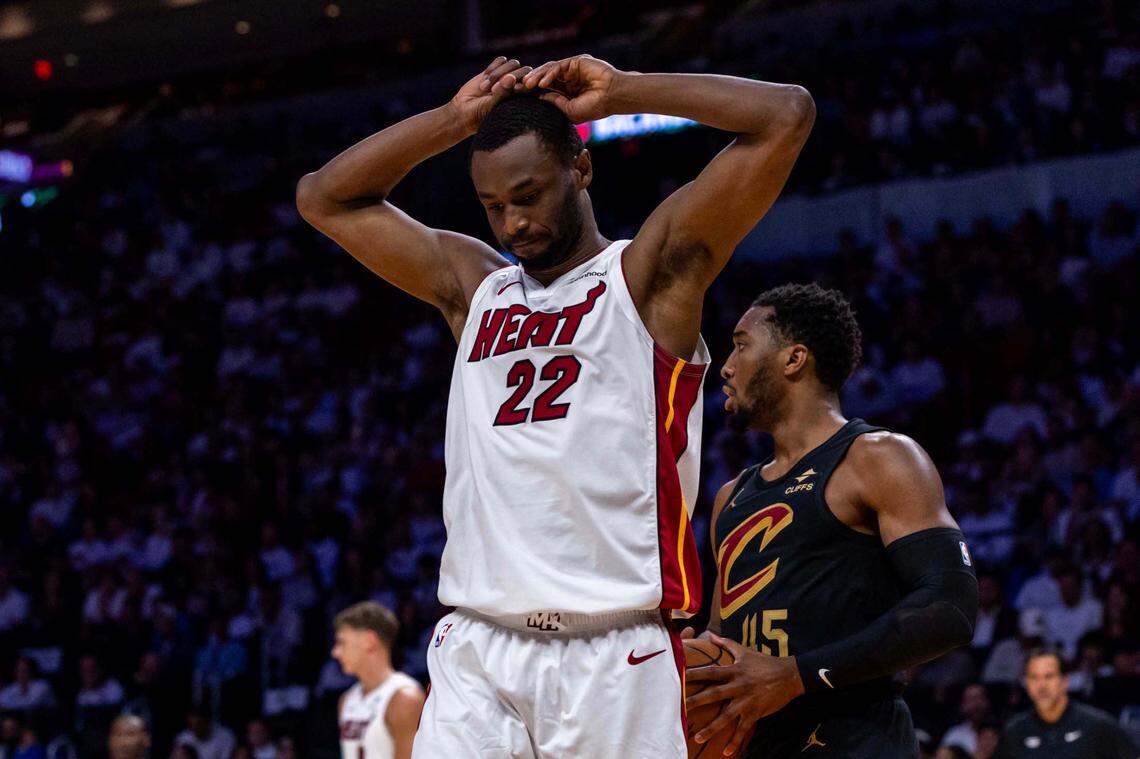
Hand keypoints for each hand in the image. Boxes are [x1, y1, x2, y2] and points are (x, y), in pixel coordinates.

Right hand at [449, 56, 531, 135]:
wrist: (464, 110)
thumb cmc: (481, 113)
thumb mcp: (492, 105)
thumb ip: (502, 92)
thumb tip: (511, 76)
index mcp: (525, 98)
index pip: (533, 84)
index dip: (522, 84)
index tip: (508, 93)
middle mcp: (519, 85)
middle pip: (525, 71)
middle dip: (507, 78)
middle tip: (491, 91)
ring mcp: (508, 76)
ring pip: (513, 63)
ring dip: (498, 74)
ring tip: (484, 88)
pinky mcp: (496, 70)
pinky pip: (501, 60)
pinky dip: (493, 67)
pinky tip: (484, 77)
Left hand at [519, 54, 619, 121]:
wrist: (613, 97)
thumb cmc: (595, 107)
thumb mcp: (570, 110)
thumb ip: (555, 103)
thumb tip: (539, 97)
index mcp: (566, 92)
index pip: (544, 89)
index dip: (531, 92)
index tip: (516, 96)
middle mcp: (567, 79)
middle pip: (543, 78)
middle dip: (529, 83)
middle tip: (516, 88)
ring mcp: (571, 70)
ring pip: (549, 70)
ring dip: (537, 77)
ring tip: (527, 85)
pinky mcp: (576, 62)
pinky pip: (558, 66)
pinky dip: (550, 74)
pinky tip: (543, 83)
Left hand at [685, 633, 804, 755]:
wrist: (789, 675)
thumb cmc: (765, 662)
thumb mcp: (745, 651)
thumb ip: (726, 644)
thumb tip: (710, 634)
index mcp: (734, 671)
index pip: (710, 672)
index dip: (695, 674)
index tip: (680, 677)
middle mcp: (738, 686)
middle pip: (714, 694)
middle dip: (697, 702)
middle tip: (681, 710)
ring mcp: (747, 701)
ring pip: (727, 717)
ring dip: (712, 728)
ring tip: (698, 737)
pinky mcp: (756, 713)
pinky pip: (744, 729)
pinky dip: (736, 741)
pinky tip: (727, 752)